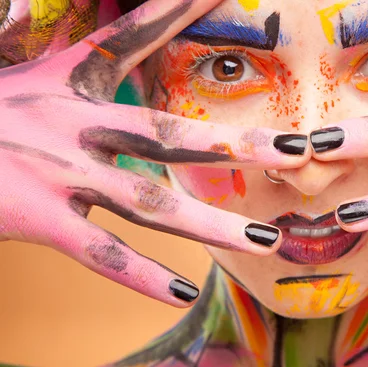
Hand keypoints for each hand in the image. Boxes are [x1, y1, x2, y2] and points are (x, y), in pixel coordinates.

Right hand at [0, 0, 308, 306]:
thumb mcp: (21, 75)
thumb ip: (62, 60)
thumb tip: (78, 38)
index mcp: (67, 85)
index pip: (133, 36)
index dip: (177, 8)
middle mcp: (71, 124)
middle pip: (171, 133)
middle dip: (237, 142)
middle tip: (296, 149)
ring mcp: (56, 173)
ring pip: (152, 202)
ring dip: (213, 224)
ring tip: (268, 241)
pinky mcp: (34, 216)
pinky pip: (99, 253)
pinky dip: (140, 275)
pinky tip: (184, 292)